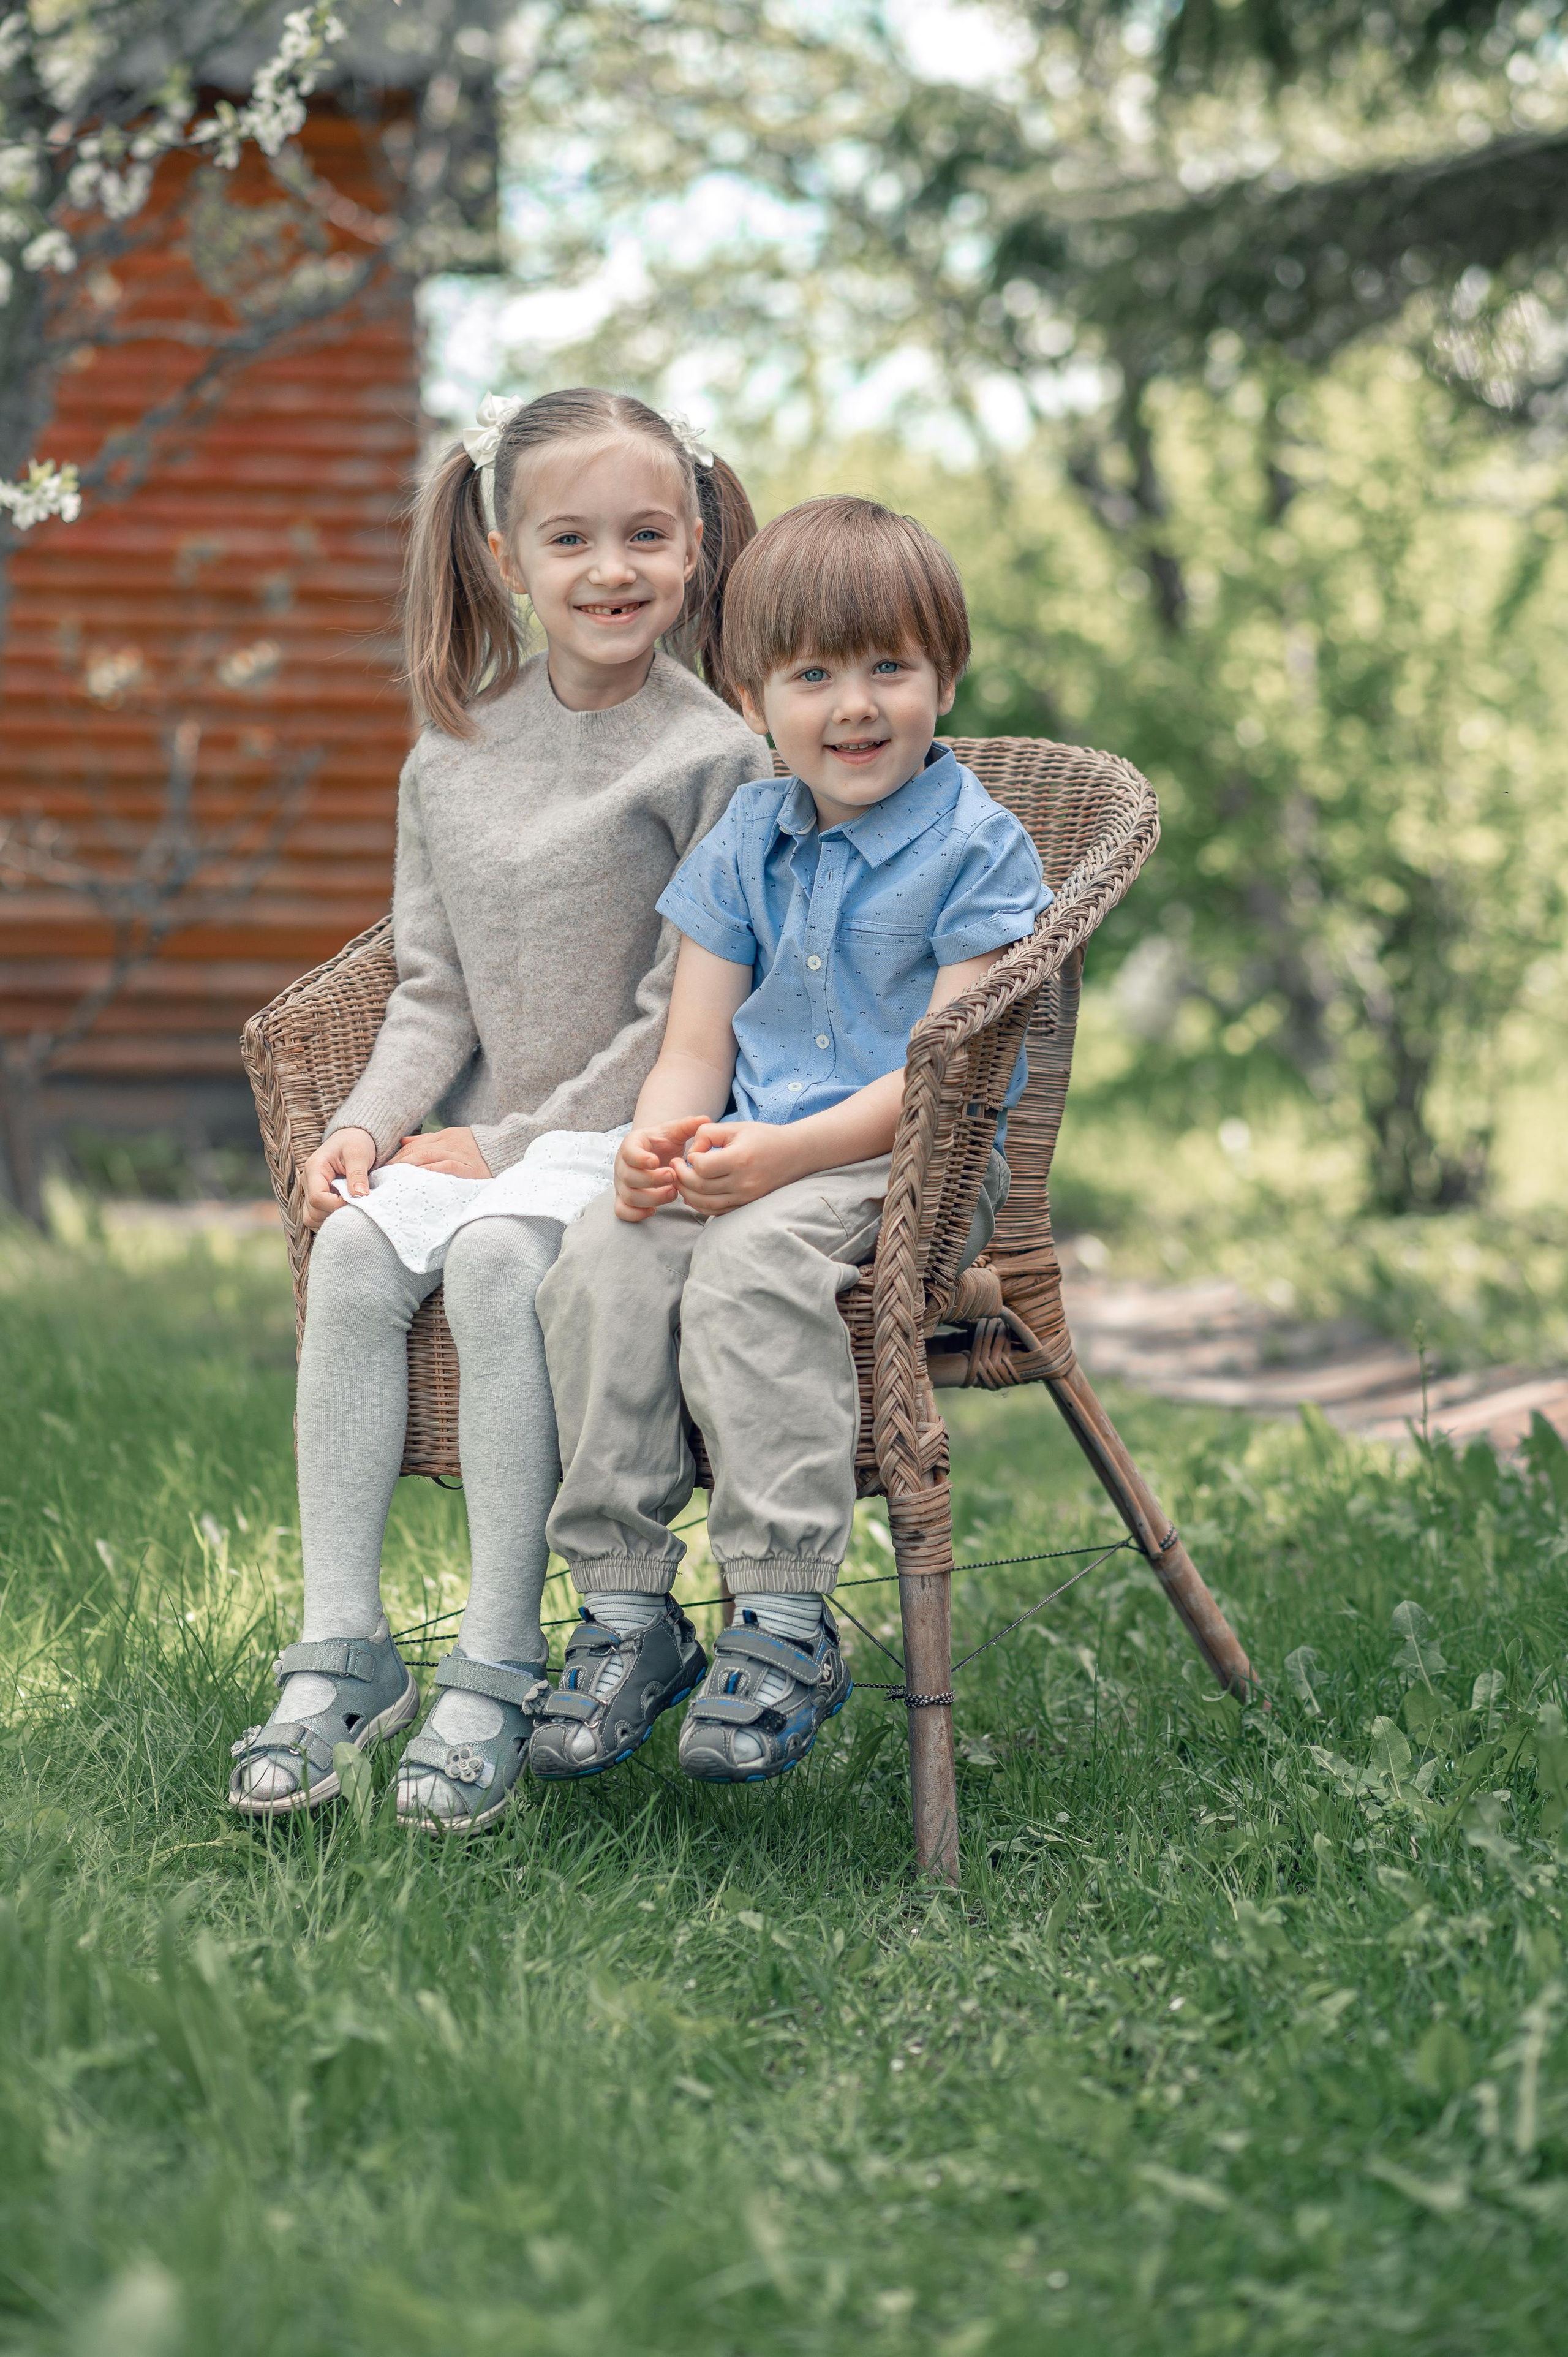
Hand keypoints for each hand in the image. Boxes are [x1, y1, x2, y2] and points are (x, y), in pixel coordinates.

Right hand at [302, 1128, 375, 1229]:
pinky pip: (317, 1218)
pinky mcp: (316, 1198)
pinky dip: (330, 1220)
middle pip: (312, 1213)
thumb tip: (359, 1195)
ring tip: (351, 1209)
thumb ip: (358, 1174)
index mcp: (314, 1169)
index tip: (356, 1200)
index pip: (317, 1198)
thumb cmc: (355, 1142)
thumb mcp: (359, 1153)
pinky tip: (345, 1211)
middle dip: (335, 1214)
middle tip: (356, 1207)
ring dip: (332, 1220)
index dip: (336, 1205)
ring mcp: (310, 1191)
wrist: (353, 1138)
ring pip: (311, 1219)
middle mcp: (307, 1182)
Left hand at [388, 1125, 491, 1178]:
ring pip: (427, 1156)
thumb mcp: (453, 1139)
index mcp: (446, 1136)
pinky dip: (429, 1171)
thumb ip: (429, 1141)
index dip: (398, 1154)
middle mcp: (449, 1143)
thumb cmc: (478, 1150)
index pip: (416, 1144)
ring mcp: (458, 1154)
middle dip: (398, 1161)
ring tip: (394, 1176)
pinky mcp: (467, 1167)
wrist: (507, 1150)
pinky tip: (417, 1177)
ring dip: (408, 1166)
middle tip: (383, 1173)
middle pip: (417, 1150)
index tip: (384, 1165)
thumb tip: (403, 1141)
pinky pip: (444, 1167)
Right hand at [614, 1114, 710, 1220]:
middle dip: (652, 1180)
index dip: (640, 1159)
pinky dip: (637, 1214)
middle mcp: (622, 1165)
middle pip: (629, 1178)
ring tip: (673, 1193)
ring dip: (651, 1198)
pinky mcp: (624, 1199)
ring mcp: (622, 1184)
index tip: (656, 1161)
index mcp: (632, 1145)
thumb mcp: (674, 1132)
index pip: (629, 1153)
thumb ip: (687, 1125)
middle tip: (673, 1177)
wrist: (653, 1154)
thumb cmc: (663, 1143)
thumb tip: (705, 1119)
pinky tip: (655, 1210)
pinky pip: (622, 1211)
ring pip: (628, 1197)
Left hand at [672, 1121, 799, 1215]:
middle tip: (674, 1167)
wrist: (795, 1153)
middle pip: (700, 1187)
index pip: (702, 1167)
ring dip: (687, 1194)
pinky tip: (693, 1195)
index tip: (689, 1154)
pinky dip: (701, 1206)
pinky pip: (717, 1211)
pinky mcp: (747, 1204)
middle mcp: (743, 1182)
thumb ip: (708, 1134)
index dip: (690, 1160)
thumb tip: (690, 1154)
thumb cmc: (763, 1137)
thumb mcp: (735, 1127)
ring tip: (680, 1181)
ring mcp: (746, 1196)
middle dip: (681, 1178)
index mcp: (739, 1159)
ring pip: (705, 1203)